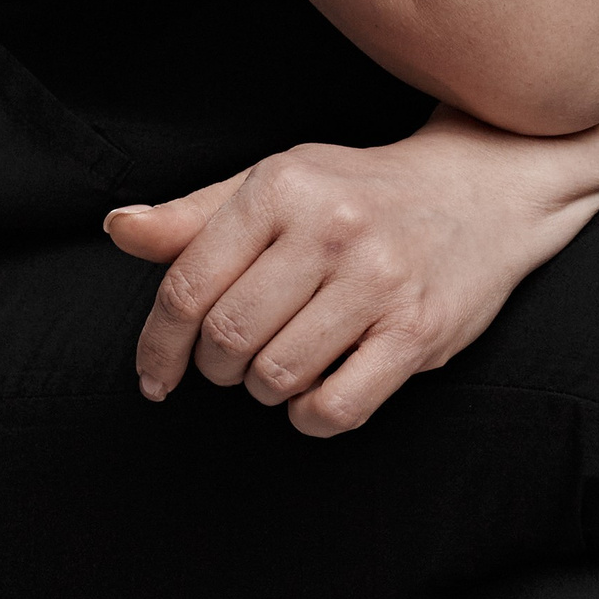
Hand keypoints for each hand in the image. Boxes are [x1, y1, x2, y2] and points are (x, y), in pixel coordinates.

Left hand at [104, 112, 598, 437]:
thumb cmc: (358, 191)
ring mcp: (378, 280)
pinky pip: (335, 408)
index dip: (158, 345)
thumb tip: (117, 229)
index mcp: (281, 185)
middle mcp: (330, 227)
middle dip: (216, 366)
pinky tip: (319, 387)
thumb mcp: (276, 183)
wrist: (481, 189)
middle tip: (234, 357)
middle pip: (228, 338)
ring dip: (264, 387)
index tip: (156, 375)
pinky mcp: (418, 331)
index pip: (188, 286)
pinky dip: (311, 415)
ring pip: (276, 378)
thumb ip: (194, 218)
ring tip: (282, 360)